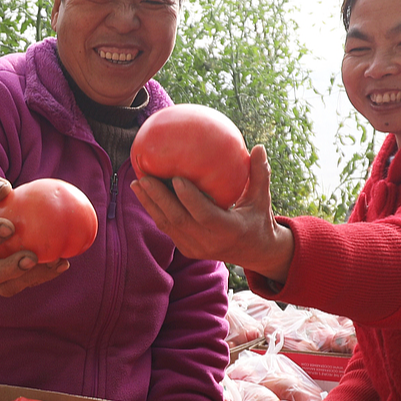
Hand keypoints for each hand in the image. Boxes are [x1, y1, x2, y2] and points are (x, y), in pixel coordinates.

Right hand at [0, 176, 69, 296]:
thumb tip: (4, 189)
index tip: (9, 227)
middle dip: (9, 269)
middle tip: (32, 258)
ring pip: (6, 286)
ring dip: (32, 277)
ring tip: (56, 262)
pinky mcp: (1, 283)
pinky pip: (22, 284)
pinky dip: (43, 276)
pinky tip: (63, 264)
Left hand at [132, 145, 294, 281]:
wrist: (254, 253)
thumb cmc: (259, 219)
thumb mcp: (263, 199)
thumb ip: (260, 174)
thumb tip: (260, 147)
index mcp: (229, 230)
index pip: (205, 214)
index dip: (189, 198)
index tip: (176, 178)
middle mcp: (210, 242)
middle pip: (179, 220)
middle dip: (159, 198)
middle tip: (145, 177)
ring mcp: (196, 248)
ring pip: (168, 226)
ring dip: (150, 204)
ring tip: (137, 183)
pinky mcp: (187, 250)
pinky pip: (168, 230)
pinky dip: (155, 211)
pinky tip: (144, 194)